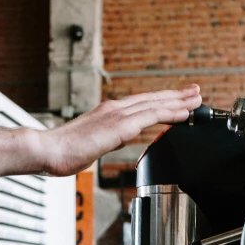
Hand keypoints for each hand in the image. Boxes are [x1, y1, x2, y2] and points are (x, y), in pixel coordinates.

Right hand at [38, 84, 201, 176]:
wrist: (47, 150)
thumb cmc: (61, 152)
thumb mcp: (90, 146)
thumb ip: (106, 140)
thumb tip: (116, 140)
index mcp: (106, 113)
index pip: (140, 104)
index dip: (161, 101)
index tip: (177, 100)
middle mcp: (114, 109)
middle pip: (152, 99)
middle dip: (176, 96)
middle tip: (195, 92)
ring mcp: (117, 115)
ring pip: (155, 104)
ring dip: (178, 101)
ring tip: (197, 99)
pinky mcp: (119, 125)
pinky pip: (151, 116)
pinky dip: (169, 112)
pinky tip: (183, 113)